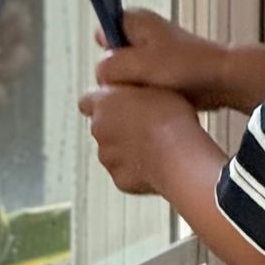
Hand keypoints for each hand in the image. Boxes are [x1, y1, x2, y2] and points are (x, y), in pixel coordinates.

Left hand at [77, 83, 201, 194]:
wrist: (178, 155)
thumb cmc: (170, 117)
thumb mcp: (156, 85)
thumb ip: (135, 87)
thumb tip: (135, 88)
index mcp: (104, 102)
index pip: (87, 100)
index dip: (102, 100)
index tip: (116, 101)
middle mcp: (99, 130)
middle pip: (102, 126)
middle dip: (118, 125)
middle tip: (145, 122)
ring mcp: (107, 157)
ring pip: (112, 150)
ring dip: (127, 147)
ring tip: (155, 144)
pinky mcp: (120, 178)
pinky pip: (125, 171)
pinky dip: (137, 168)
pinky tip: (157, 161)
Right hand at [94, 10, 238, 110]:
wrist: (221, 79)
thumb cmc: (188, 65)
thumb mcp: (138, 64)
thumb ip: (109, 67)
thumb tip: (101, 75)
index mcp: (133, 19)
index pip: (101, 35)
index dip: (106, 57)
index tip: (118, 71)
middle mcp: (141, 32)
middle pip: (111, 60)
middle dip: (120, 77)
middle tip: (138, 83)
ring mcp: (150, 52)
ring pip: (126, 76)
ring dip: (135, 88)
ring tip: (152, 90)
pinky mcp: (160, 70)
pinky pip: (141, 85)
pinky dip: (146, 94)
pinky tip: (157, 98)